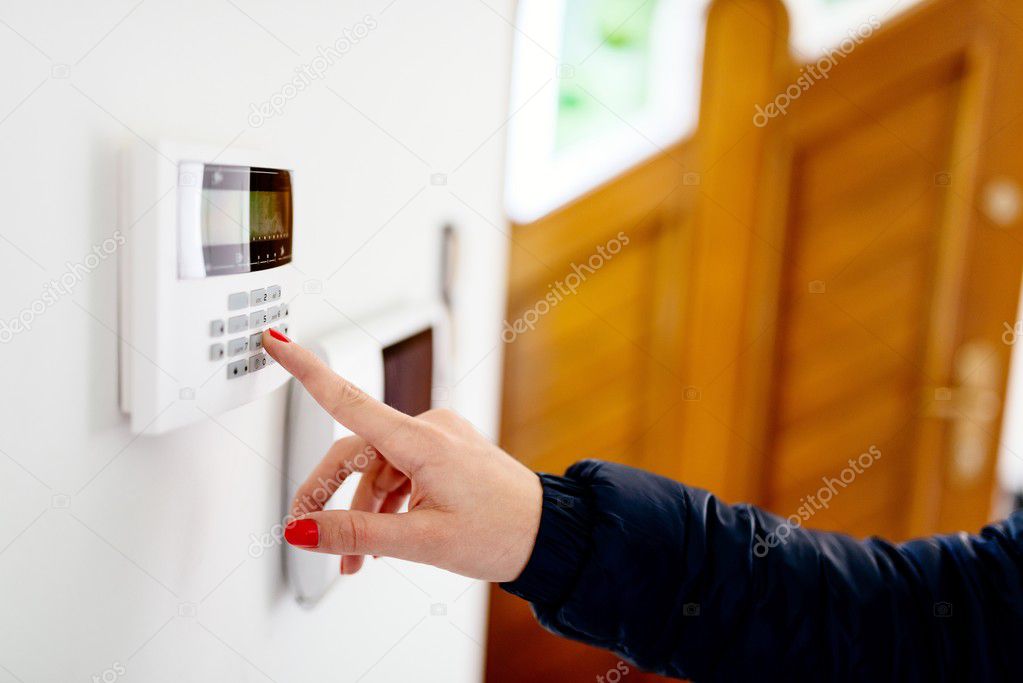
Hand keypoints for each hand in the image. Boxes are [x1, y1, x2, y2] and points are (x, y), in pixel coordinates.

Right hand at [262, 329, 542, 580]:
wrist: (549, 534)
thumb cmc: (501, 532)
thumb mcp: (422, 541)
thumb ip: (357, 533)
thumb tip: (305, 530)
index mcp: (422, 440)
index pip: (348, 399)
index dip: (305, 370)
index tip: (277, 342)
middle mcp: (429, 429)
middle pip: (355, 452)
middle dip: (328, 496)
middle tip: (307, 533)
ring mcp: (439, 439)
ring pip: (377, 469)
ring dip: (361, 512)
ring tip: (357, 560)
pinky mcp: (446, 453)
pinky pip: (400, 472)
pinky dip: (385, 504)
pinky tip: (382, 539)